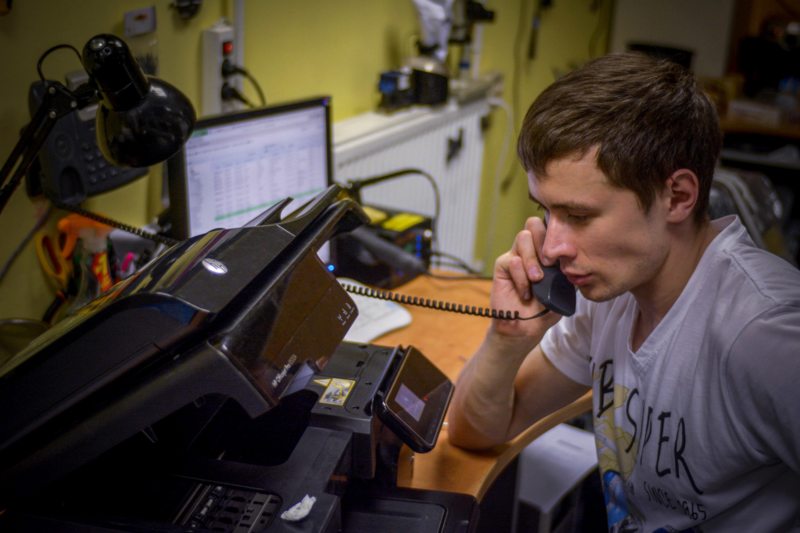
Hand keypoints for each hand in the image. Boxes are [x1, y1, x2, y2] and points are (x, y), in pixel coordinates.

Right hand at [489, 216, 561, 344]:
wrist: (524, 328)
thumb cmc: (544, 311)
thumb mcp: (563, 293)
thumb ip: (567, 274)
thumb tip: (573, 260)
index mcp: (547, 253)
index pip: (551, 228)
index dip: (557, 232)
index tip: (565, 252)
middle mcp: (531, 251)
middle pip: (534, 224)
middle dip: (544, 241)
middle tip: (550, 263)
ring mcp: (516, 257)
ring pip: (523, 237)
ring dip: (532, 259)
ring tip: (537, 279)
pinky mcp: (503, 267)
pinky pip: (512, 260)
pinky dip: (521, 277)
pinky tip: (525, 292)